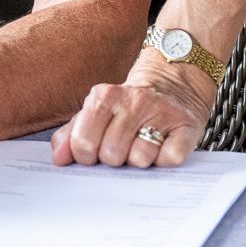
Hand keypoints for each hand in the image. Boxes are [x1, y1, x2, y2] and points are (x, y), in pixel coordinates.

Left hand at [50, 50, 215, 168]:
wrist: (173, 85)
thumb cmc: (128, 107)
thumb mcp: (96, 111)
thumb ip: (72, 133)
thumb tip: (59, 159)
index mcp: (104, 96)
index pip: (83, 143)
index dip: (86, 157)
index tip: (94, 154)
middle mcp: (133, 101)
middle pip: (112, 154)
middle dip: (114, 160)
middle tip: (121, 149)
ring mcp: (161, 113)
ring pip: (141, 158)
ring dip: (140, 160)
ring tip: (142, 146)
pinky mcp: (186, 126)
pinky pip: (170, 158)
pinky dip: (164, 161)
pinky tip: (162, 148)